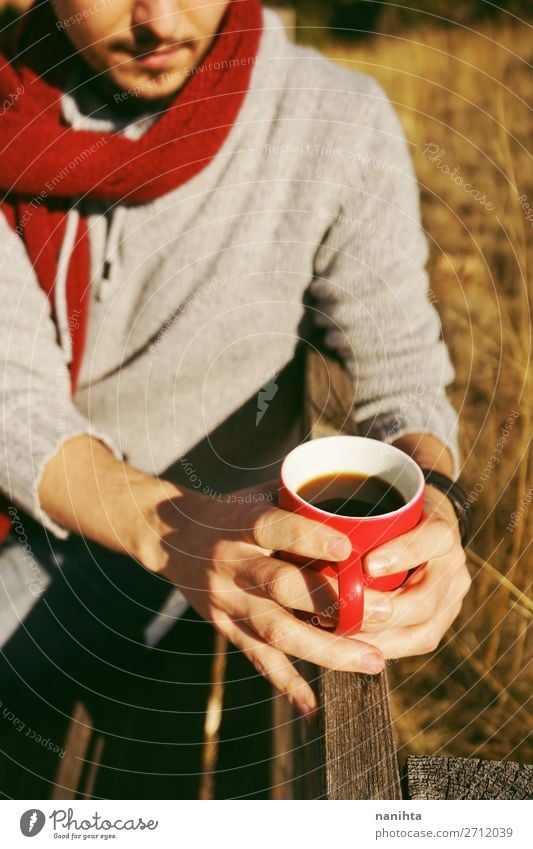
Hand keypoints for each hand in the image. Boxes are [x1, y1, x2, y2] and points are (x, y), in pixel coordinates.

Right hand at [139, 480, 392, 717]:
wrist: (168, 535)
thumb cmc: (230, 511)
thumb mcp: (257, 493)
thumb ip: (301, 499)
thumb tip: (361, 500)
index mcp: (241, 524)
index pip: (274, 528)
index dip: (309, 538)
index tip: (349, 548)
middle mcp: (232, 564)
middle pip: (281, 587)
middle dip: (334, 601)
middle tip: (384, 611)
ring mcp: (227, 600)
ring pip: (277, 631)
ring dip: (327, 650)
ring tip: (373, 661)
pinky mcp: (224, 627)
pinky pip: (257, 659)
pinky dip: (286, 684)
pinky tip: (313, 708)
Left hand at [354, 484, 470, 657]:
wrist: (421, 528)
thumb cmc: (390, 512)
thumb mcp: (380, 505)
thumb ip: (360, 518)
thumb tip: (313, 525)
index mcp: (442, 529)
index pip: (434, 537)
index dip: (404, 553)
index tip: (368, 564)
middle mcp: (453, 566)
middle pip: (427, 599)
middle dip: (384, 613)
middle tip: (345, 614)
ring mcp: (452, 599)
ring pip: (425, 631)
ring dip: (380, 637)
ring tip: (343, 637)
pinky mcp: (441, 622)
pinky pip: (417, 643)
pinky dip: (384, 647)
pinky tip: (354, 648)